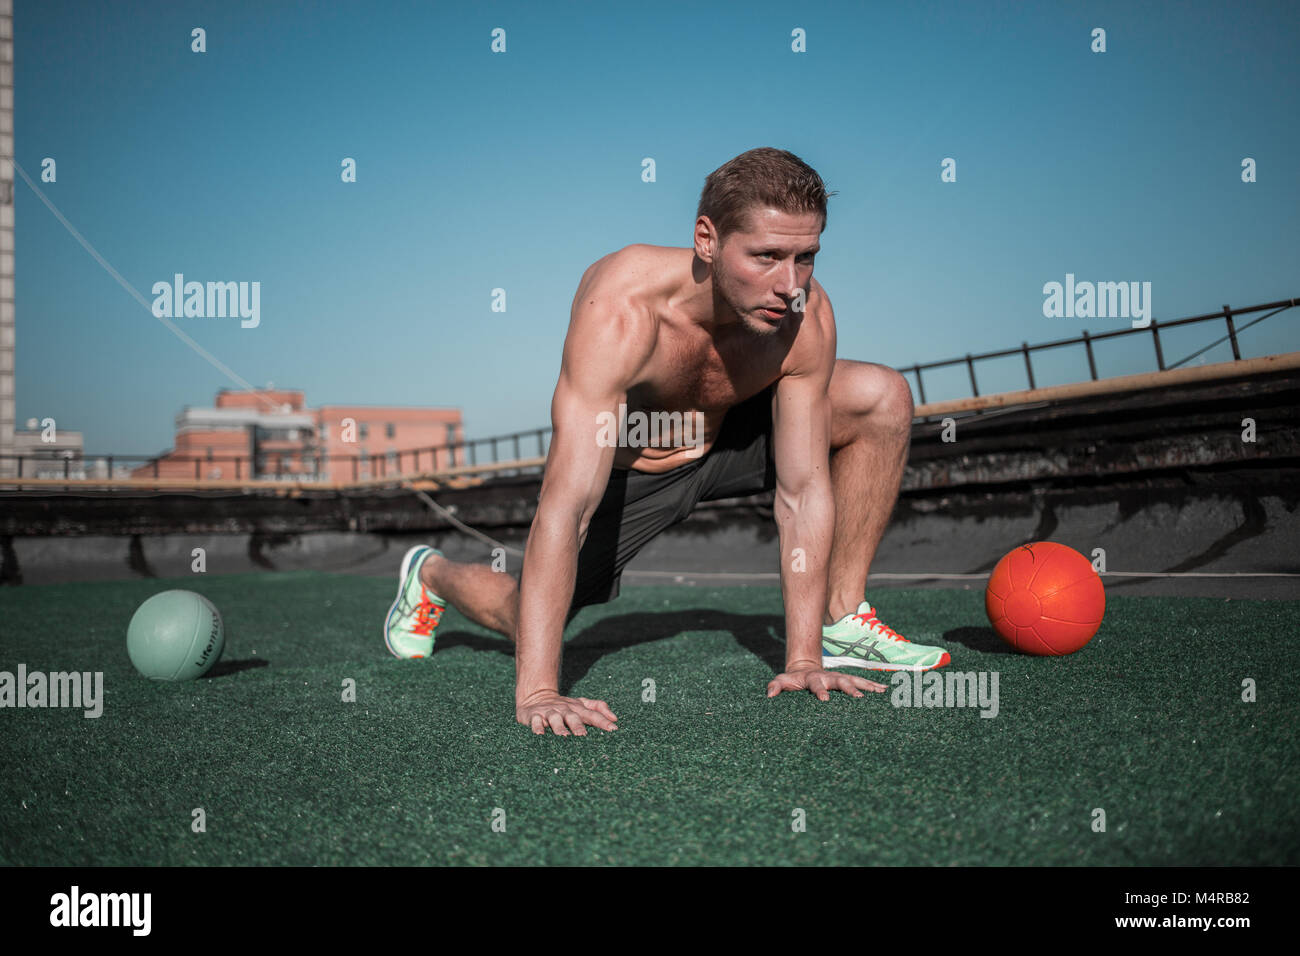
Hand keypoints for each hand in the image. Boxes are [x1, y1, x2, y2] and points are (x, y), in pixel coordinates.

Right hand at [516, 690, 617, 735]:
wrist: (536, 697)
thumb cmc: (564, 706)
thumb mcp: (581, 705)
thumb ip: (598, 708)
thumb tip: (615, 718)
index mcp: (577, 708)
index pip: (592, 714)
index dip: (603, 721)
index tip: (613, 729)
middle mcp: (564, 710)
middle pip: (573, 717)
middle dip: (578, 726)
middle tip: (583, 736)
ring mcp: (549, 712)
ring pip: (555, 719)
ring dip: (559, 727)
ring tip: (564, 737)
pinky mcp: (533, 716)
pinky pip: (535, 721)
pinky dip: (537, 727)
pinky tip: (540, 734)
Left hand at [766, 663, 886, 700]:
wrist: (804, 668)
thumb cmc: (792, 679)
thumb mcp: (782, 681)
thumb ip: (775, 686)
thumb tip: (769, 694)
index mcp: (814, 679)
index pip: (816, 685)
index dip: (820, 692)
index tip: (824, 700)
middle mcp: (829, 677)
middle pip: (841, 681)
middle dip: (849, 688)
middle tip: (859, 697)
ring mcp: (839, 678)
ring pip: (855, 680)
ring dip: (867, 685)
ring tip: (880, 691)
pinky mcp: (847, 681)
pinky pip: (862, 682)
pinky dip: (873, 685)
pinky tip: (885, 690)